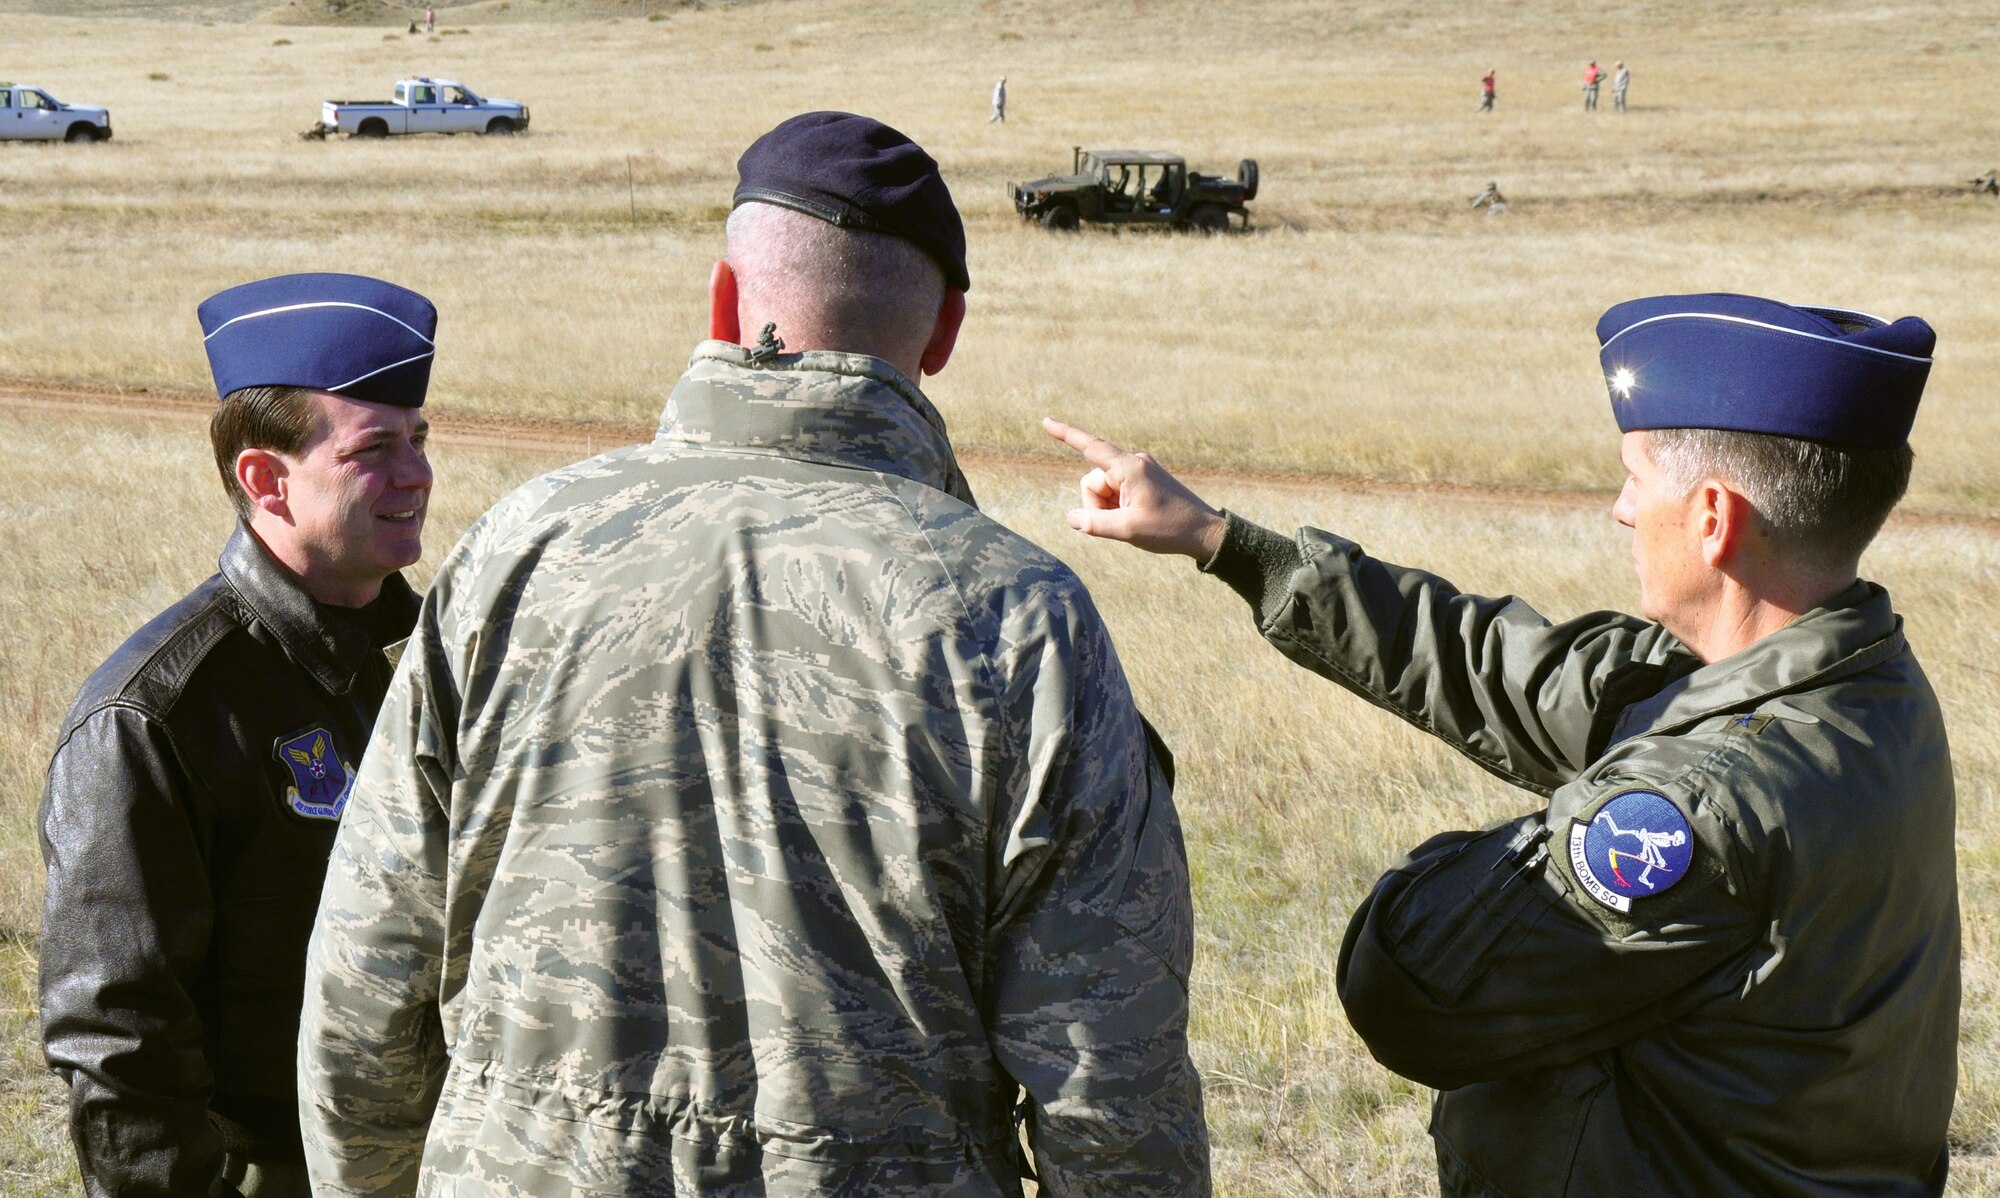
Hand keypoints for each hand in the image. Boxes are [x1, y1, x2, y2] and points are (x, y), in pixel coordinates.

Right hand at [1041, 417, 1226, 560]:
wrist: (1204, 532)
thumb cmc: (1169, 529)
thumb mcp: (1128, 530)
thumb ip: (1095, 524)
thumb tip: (1071, 518)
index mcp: (1130, 468)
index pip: (1090, 447)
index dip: (1065, 434)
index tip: (1045, 422)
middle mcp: (1133, 462)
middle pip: (1092, 481)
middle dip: (1096, 505)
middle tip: (1121, 523)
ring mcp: (1139, 470)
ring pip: (1102, 489)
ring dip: (1107, 508)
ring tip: (1131, 521)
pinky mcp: (1143, 480)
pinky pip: (1115, 491)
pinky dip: (1116, 507)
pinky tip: (1136, 518)